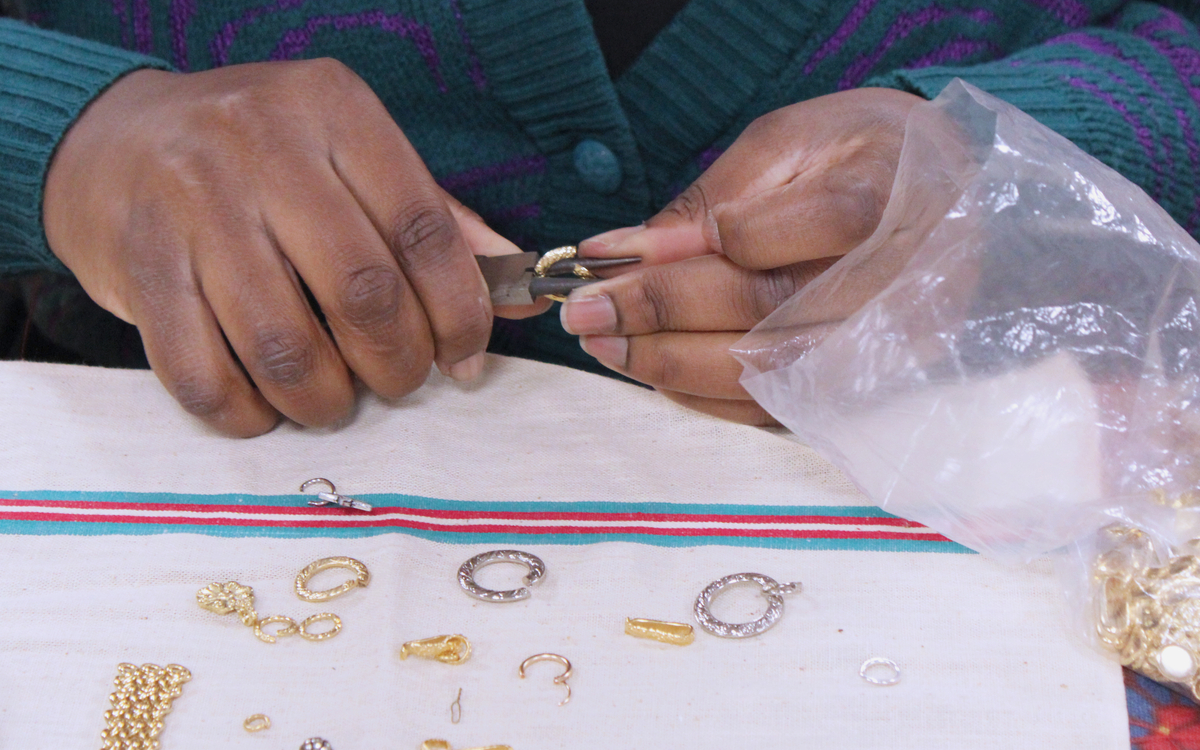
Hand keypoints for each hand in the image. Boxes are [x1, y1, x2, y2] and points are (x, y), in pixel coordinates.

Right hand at [44, 60, 547, 436]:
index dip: (459, 312)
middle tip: (400, 381)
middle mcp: (261, 147)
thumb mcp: (355, 156)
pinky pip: (201, 373)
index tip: (466, 358)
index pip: (423, 230)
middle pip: (361, 292)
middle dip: (398, 364)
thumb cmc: (262, 159)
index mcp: (335, 111)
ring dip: (325, 399)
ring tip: (335, 400)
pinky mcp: (138, 265)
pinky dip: (247, 413)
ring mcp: (191, 205)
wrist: (114, 142)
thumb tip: (518, 296)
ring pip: (283, 344)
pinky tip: (267, 408)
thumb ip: (439, 222)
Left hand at [560, 88, 922, 423]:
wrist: (954, 196)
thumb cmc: (864, 155)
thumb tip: (624, 252)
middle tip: (581, 314)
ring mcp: (890, 346)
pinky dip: (705, 395)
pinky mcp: (871, 384)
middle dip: (659, 316)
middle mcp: (899, 283)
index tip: (610, 255)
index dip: (688, 252)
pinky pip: (777, 408)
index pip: (777, 236)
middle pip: (764, 315)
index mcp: (886, 197)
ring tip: (603, 342)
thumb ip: (712, 198)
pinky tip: (653, 369)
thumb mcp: (791, 141)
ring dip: (670, 365)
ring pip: (766, 377)